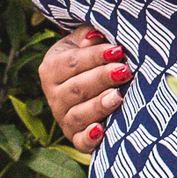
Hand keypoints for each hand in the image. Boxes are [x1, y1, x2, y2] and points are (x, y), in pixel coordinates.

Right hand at [38, 23, 131, 150]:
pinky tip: (102, 130)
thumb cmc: (89, 57)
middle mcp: (53, 95)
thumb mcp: (83, 42)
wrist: (86, 81)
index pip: (73, 63)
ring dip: (98, 106)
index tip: (118, 51)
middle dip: (102, 79)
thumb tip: (94, 36)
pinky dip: (90, 138)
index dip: (96, 57)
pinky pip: (81, 141)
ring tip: (118, 96)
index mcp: (51, 68)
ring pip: (79, 114)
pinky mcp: (75, 137)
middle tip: (124, 72)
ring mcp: (63, 118)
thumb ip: (88, 36)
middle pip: (76, 88)